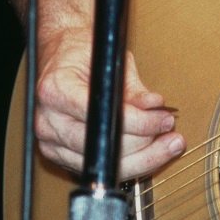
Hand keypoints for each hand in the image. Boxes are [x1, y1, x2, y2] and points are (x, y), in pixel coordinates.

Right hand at [32, 28, 183, 180]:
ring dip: (142, 159)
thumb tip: (155, 106)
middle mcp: (49, 120)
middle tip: (171, 134)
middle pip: (104, 149)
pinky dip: (126, 162)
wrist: (58, 54)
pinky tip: (147, 151)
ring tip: (166, 146)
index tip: (163, 119)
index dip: (138, 123)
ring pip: (104, 166)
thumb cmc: (79, 51)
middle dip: (145, 145)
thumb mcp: (110, 59)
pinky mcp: (59, 154)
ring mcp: (51, 142)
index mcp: (56, 90)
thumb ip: (133, 88)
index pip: (102, 117)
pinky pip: (99, 168)